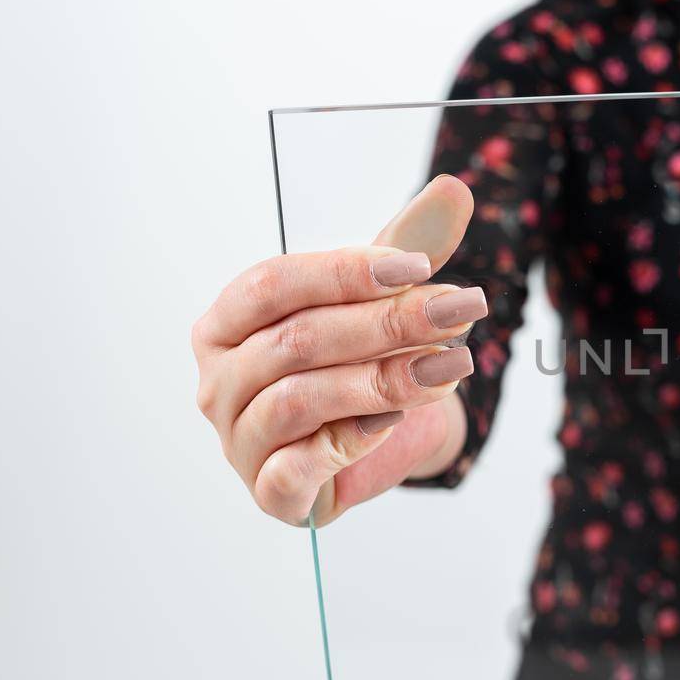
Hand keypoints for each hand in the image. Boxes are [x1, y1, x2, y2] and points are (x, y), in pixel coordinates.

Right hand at [192, 175, 479, 525]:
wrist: (381, 443)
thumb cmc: (364, 360)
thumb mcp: (386, 298)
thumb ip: (411, 243)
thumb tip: (455, 187)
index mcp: (228, 321)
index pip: (275, 283)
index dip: (346, 272)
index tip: (421, 265)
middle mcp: (218, 380)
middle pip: (297, 340)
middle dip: (386, 323)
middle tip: (460, 310)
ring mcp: (238, 440)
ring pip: (300, 400)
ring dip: (381, 379)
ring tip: (450, 366)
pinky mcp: (269, 492)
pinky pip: (296, 467)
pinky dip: (347, 442)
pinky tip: (394, 420)